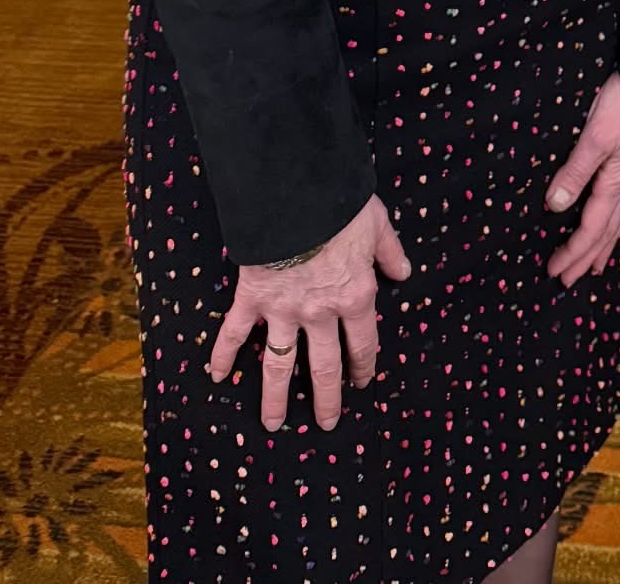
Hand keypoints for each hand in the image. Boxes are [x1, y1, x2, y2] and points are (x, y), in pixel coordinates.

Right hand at [209, 194, 409, 431]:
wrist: (297, 195)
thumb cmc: (340, 205)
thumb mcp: (377, 224)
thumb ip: (390, 252)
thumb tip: (402, 273)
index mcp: (355, 296)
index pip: (363, 343)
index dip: (363, 366)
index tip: (361, 383)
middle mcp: (321, 312)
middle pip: (324, 366)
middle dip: (325, 399)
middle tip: (326, 423)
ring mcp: (284, 310)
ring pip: (280, 364)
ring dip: (276, 397)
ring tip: (274, 425)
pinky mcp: (253, 298)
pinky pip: (236, 332)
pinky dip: (224, 354)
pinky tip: (218, 376)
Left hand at [545, 75, 619, 288]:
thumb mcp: (595, 136)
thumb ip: (576, 171)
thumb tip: (556, 205)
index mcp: (615, 181)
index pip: (590, 228)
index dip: (572, 252)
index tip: (555, 271)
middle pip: (605, 231)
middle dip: (586, 257)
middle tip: (570, 280)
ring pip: (618, 219)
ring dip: (603, 243)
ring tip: (595, 262)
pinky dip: (616, 219)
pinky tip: (615, 216)